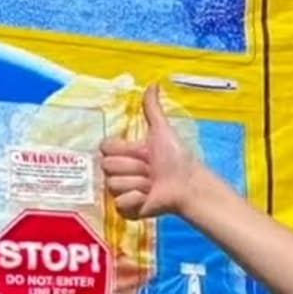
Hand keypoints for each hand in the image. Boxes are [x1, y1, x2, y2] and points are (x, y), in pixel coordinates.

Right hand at [101, 84, 201, 219]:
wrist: (187, 184)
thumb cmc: (177, 159)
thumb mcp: (162, 131)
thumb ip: (153, 109)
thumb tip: (153, 84)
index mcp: (124, 154)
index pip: (105, 149)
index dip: (124, 151)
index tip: (143, 153)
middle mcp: (120, 172)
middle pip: (108, 167)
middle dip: (133, 168)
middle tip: (151, 170)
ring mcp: (122, 191)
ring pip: (113, 185)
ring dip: (138, 184)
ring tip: (152, 184)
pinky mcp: (126, 209)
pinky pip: (119, 204)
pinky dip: (136, 201)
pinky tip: (148, 198)